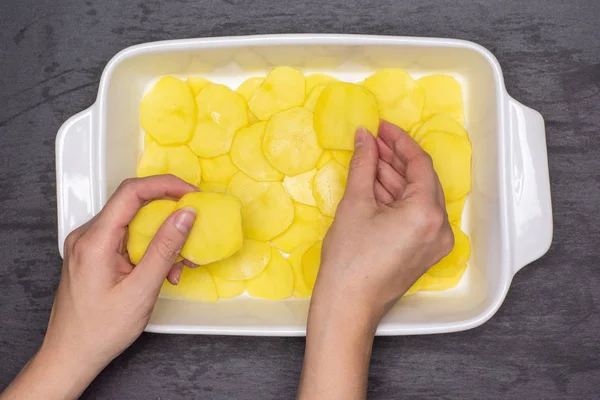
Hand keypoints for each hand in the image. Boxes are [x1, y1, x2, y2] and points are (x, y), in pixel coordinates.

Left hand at [2, 175, 196, 399]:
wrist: (71, 355)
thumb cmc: (101, 330)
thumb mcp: (141, 290)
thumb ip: (165, 248)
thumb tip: (186, 214)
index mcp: (94, 241)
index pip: (131, 192)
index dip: (165, 185)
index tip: (191, 193)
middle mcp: (87, 236)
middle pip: (134, 206)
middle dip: (169, 218)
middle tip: (193, 233)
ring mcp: (89, 245)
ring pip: (134, 224)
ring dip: (162, 239)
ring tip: (178, 266)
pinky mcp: (94, 255)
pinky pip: (127, 240)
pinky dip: (150, 250)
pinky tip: (163, 271)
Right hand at [299, 121, 452, 399]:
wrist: (347, 306)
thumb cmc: (349, 258)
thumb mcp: (355, 203)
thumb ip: (364, 164)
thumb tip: (364, 137)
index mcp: (428, 213)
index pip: (419, 163)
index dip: (399, 141)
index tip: (381, 126)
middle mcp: (441, 227)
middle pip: (421, 179)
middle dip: (395, 158)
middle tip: (371, 141)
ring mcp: (435, 242)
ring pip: (417, 197)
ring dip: (394, 177)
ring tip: (368, 160)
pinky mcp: (424, 251)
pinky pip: (415, 215)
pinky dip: (396, 198)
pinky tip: (375, 183)